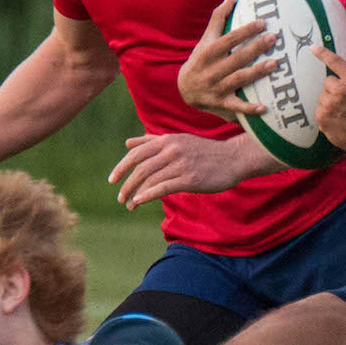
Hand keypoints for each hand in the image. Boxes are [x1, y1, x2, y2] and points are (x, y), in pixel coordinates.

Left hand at [109, 133, 259, 208]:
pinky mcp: (190, 179)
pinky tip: (139, 202)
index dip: (122, 167)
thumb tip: (128, 142)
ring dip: (136, 193)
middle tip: (119, 197)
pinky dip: (148, 195)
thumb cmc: (204, 151)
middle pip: (141, 167)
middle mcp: (172, 150)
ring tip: (129, 204)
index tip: (112, 180)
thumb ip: (151, 141)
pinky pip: (163, 188)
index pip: (137, 153)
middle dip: (126, 183)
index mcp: (167, 140)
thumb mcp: (178, 140)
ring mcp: (181, 164)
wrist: (233, 159)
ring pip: (150, 179)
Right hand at [177, 0, 275, 119]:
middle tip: (274, 38)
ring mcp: (217, 88)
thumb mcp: (206, 40)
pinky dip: (249, 108)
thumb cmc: (201, 60)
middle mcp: (211, 71)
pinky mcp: (222, 104)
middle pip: (236, 58)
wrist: (185, 89)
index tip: (262, 23)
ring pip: (239, 80)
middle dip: (255, 48)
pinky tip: (264, 107)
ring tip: (274, 64)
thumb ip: (218, 19)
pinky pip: (236, 107)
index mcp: (208, 53)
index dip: (244, 31)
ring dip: (256, 73)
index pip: (228, 40)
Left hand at [315, 43, 345, 152]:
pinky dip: (325, 112)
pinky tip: (337, 118)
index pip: (335, 62)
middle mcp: (340, 90)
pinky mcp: (322, 117)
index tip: (312, 47)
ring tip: (343, 110)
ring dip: (329, 101)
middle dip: (335, 88)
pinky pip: (319, 108)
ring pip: (322, 96)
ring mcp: (329, 104)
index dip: (322, 53)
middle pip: (328, 82)